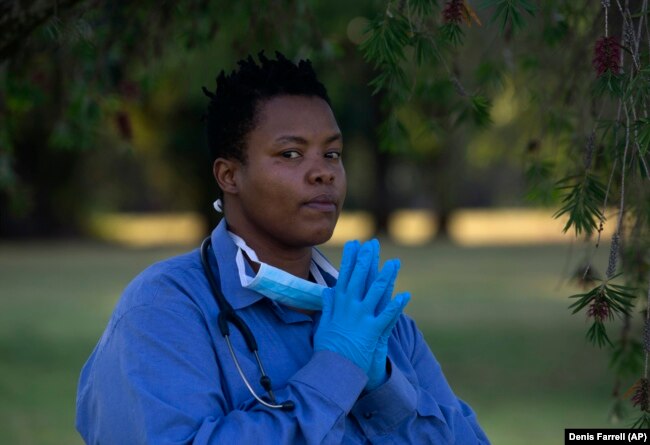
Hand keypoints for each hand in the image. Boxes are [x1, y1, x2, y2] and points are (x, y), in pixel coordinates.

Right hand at [314, 240, 406, 375]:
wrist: (333, 369)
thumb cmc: (327, 348)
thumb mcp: (323, 323)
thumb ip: (328, 306)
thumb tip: (327, 290)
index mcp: (338, 305)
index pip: (344, 276)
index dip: (350, 259)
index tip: (354, 244)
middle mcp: (349, 308)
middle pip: (360, 279)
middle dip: (367, 260)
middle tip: (373, 244)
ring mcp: (361, 319)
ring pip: (376, 293)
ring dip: (386, 277)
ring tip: (394, 262)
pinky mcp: (372, 331)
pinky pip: (387, 317)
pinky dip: (396, 307)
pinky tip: (404, 296)